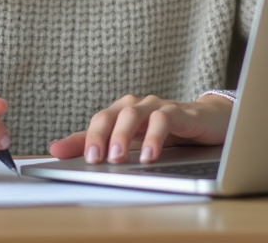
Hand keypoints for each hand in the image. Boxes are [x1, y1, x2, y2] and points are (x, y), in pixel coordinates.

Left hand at [47, 94, 231, 164]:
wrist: (211, 122)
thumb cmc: (169, 132)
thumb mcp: (134, 144)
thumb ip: (99, 146)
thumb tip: (57, 150)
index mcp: (121, 114)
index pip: (94, 124)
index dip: (76, 138)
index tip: (56, 153)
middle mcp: (135, 107)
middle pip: (108, 115)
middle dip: (97, 136)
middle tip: (93, 160)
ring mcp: (156, 106)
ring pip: (131, 114)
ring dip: (122, 136)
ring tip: (117, 159)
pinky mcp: (179, 111)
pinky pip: (162, 120)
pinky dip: (154, 137)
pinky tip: (150, 156)